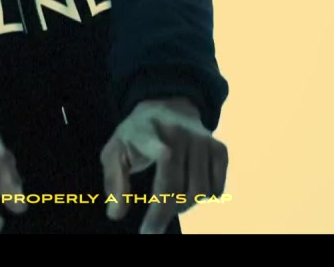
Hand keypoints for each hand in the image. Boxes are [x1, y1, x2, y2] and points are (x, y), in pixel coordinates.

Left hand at [100, 97, 227, 233]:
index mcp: (148, 131)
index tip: (152, 214)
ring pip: (199, 191)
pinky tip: (190, 191)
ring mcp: (203, 140)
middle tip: (151, 228)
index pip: (163, 154)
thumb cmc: (137, 135)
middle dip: (163, 214)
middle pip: (178, 185)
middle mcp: (180, 133)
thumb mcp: (115, 151)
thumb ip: (114, 181)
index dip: (162, 178)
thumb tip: (116, 214)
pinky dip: (205, 197)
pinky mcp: (220, 149)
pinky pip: (217, 188)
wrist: (168, 105)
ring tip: (170, 201)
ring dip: (184, 205)